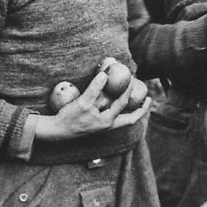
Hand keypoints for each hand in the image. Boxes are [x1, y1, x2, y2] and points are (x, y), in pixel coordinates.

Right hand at [34, 72, 149, 140]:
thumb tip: (104, 75)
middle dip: (141, 110)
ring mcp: (104, 127)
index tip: (131, 78)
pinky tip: (118, 104)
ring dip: (133, 112)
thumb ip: (94, 89)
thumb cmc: (70, 118)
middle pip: (131, 119)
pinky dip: (121, 112)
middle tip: (149, 99)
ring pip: (125, 121)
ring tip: (138, 102)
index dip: (128, 89)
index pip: (123, 102)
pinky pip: (116, 119)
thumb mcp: (82, 102)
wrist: (58, 131)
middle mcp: (108, 126)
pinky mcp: (99, 126)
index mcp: (107, 121)